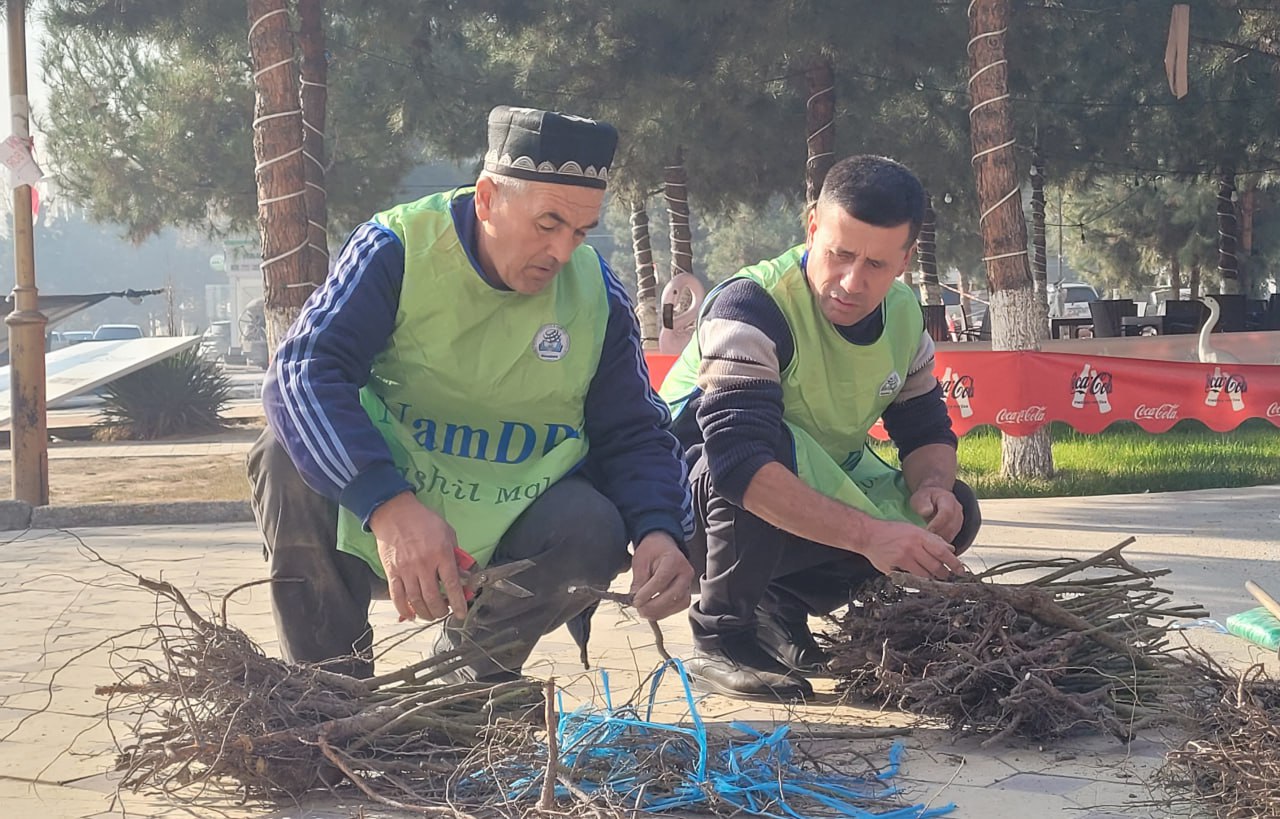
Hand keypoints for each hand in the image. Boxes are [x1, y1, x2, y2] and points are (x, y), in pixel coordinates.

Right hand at [369, 492, 467, 621]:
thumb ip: (457, 555)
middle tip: (444, 612)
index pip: (452, 584)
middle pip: (433, 598)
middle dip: (441, 611)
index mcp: (441, 554)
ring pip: (416, 600)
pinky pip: (397, 596)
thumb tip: (464, 575)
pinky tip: (411, 614)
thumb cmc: (424, 521)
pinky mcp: (392, 572)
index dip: (458, 603)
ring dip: (425, 613)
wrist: (395, 513)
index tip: (461, 614)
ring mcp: (406, 569)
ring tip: (431, 614)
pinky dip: (404, 609)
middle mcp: (424, 564)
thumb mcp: (448, 533)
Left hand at [629, 532, 693, 620]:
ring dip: (660, 612)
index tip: (635, 602)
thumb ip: (639, 580)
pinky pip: (680, 606)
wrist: (663, 546)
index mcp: (674, 559)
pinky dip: (666, 612)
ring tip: (644, 612)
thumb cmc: (652, 551)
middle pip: (673, 595)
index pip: (661, 580)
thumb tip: (634, 600)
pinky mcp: (687, 592)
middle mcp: (685, 572)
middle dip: (654, 606)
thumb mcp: (640, 561)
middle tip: (639, 609)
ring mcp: (688, 583)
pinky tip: (654, 612)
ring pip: (679, 603)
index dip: (647, 593)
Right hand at [861, 519, 965, 579]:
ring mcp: (903, 558)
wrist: (868, 534)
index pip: (942, 552)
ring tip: (934, 579)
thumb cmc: (891, 531)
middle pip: (936, 566)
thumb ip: (932, 539)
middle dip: (944, 574)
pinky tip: (918, 579)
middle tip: (947, 576)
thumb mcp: (913, 529)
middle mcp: (912, 547)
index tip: (961, 570)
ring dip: (932, 579)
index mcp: (919, 535)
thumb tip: (950, 549)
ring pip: (925, 575)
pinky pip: (910, 579)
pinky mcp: (894, 568)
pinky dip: (917, 580)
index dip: (954, 563)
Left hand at [909, 485, 963, 542]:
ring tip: (927, 541)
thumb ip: (922, 503)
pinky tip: (931, 543)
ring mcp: (959, 519)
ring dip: (940, 539)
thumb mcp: (920, 498)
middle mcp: (957, 509)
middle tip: (925, 539)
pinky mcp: (957, 528)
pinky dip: (942, 542)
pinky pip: (951, 537)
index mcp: (948, 499)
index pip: (947, 512)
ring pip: (952, 533)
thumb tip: (927, 511)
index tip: (927, 530)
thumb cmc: (925, 499)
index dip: (937, 523)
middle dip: (938, 533)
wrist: (933, 499)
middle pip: (951, 525)